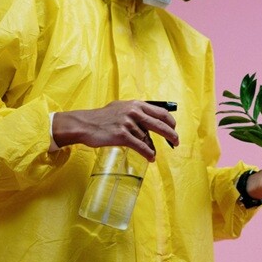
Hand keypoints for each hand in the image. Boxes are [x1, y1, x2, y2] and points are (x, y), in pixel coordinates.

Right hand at [52, 100, 177, 161]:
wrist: (85, 124)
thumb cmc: (102, 117)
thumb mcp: (121, 107)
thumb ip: (136, 111)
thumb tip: (151, 119)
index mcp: (136, 104)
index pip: (161, 111)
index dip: (170, 121)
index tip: (173, 128)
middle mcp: (134, 112)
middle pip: (160, 124)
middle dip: (171, 134)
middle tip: (176, 141)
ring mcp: (128, 123)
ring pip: (148, 138)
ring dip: (152, 147)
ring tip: (152, 153)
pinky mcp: (122, 135)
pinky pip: (140, 146)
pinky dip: (148, 153)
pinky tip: (151, 157)